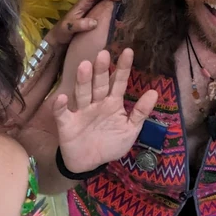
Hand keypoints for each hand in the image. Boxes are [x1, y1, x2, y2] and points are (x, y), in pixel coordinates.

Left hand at [46, 0, 129, 46]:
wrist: (59, 37)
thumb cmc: (63, 31)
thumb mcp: (69, 28)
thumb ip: (80, 25)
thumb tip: (95, 22)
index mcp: (83, 2)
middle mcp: (88, 1)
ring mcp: (92, 5)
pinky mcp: (94, 11)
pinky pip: (106, 0)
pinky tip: (123, 0)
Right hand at [53, 49, 157, 172]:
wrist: (90, 163)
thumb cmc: (111, 143)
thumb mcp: (130, 129)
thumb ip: (141, 112)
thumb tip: (154, 92)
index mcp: (113, 102)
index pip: (119, 82)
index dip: (123, 68)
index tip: (128, 51)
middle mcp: (97, 102)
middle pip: (99, 84)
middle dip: (101, 70)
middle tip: (103, 54)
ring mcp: (81, 111)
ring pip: (82, 93)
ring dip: (83, 81)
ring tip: (84, 66)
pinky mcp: (67, 123)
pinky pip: (62, 113)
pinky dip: (61, 106)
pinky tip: (62, 98)